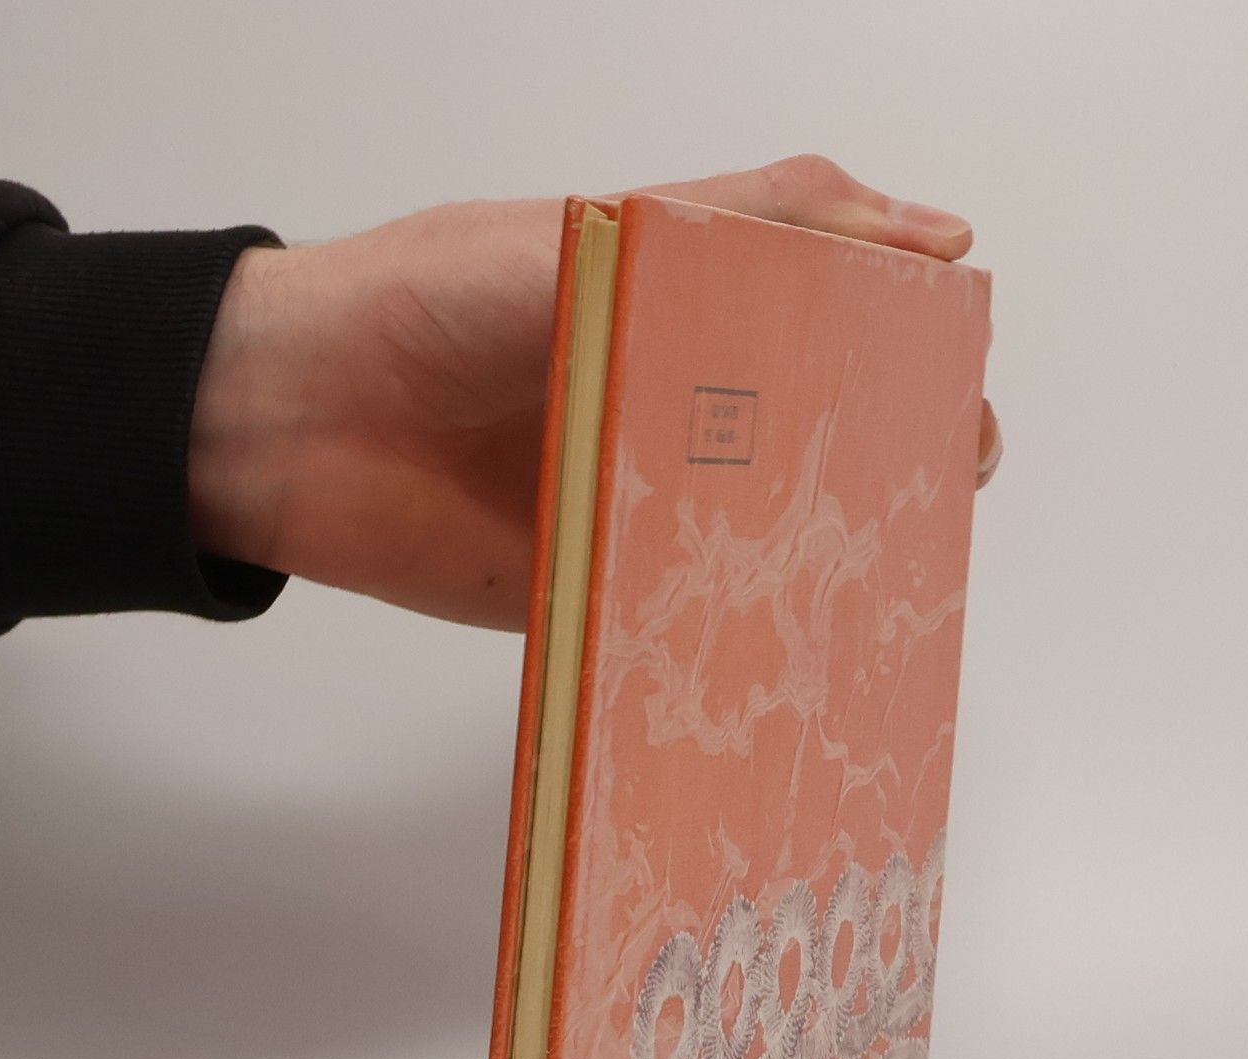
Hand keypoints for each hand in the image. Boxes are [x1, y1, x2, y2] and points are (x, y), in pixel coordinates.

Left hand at [188, 155, 1001, 630]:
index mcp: (696, 317)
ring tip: (881, 575)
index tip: (959, 393)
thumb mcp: (610, 232)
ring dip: (827, 562)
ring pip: (770, 543)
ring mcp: (645, 509)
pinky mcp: (603, 593)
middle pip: (821, 452)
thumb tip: (931, 236)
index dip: (913, 365)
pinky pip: (690, 621)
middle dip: (891, 473)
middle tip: (935, 489)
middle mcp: (682, 415)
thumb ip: (756, 224)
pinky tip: (792, 644)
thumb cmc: (434, 298)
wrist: (288, 416)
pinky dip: (741, 636)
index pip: (840, 337)